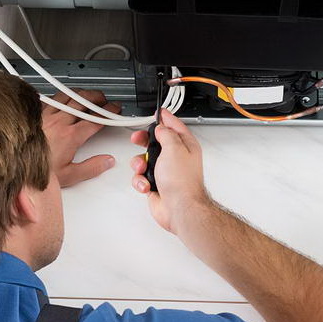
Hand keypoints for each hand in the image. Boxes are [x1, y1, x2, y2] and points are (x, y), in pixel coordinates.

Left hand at [42, 90, 120, 187]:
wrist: (13, 166)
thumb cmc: (37, 171)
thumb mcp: (69, 175)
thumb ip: (92, 168)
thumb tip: (107, 161)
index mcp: (70, 136)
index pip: (95, 120)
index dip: (109, 113)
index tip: (115, 110)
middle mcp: (58, 122)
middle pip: (83, 101)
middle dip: (98, 98)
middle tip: (104, 100)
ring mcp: (45, 116)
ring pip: (67, 95)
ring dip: (80, 93)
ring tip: (87, 95)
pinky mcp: (35, 115)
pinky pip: (50, 99)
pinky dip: (60, 96)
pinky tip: (61, 98)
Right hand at [130, 109, 210, 232]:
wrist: (179, 209)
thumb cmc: (182, 183)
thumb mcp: (174, 149)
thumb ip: (166, 134)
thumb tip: (160, 128)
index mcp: (185, 146)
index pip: (174, 126)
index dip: (165, 119)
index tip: (159, 112)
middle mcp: (176, 158)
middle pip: (155, 142)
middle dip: (144, 142)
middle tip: (137, 139)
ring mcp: (166, 172)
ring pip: (144, 160)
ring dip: (139, 165)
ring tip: (143, 170)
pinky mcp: (156, 184)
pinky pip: (141, 177)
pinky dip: (140, 181)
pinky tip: (147, 185)